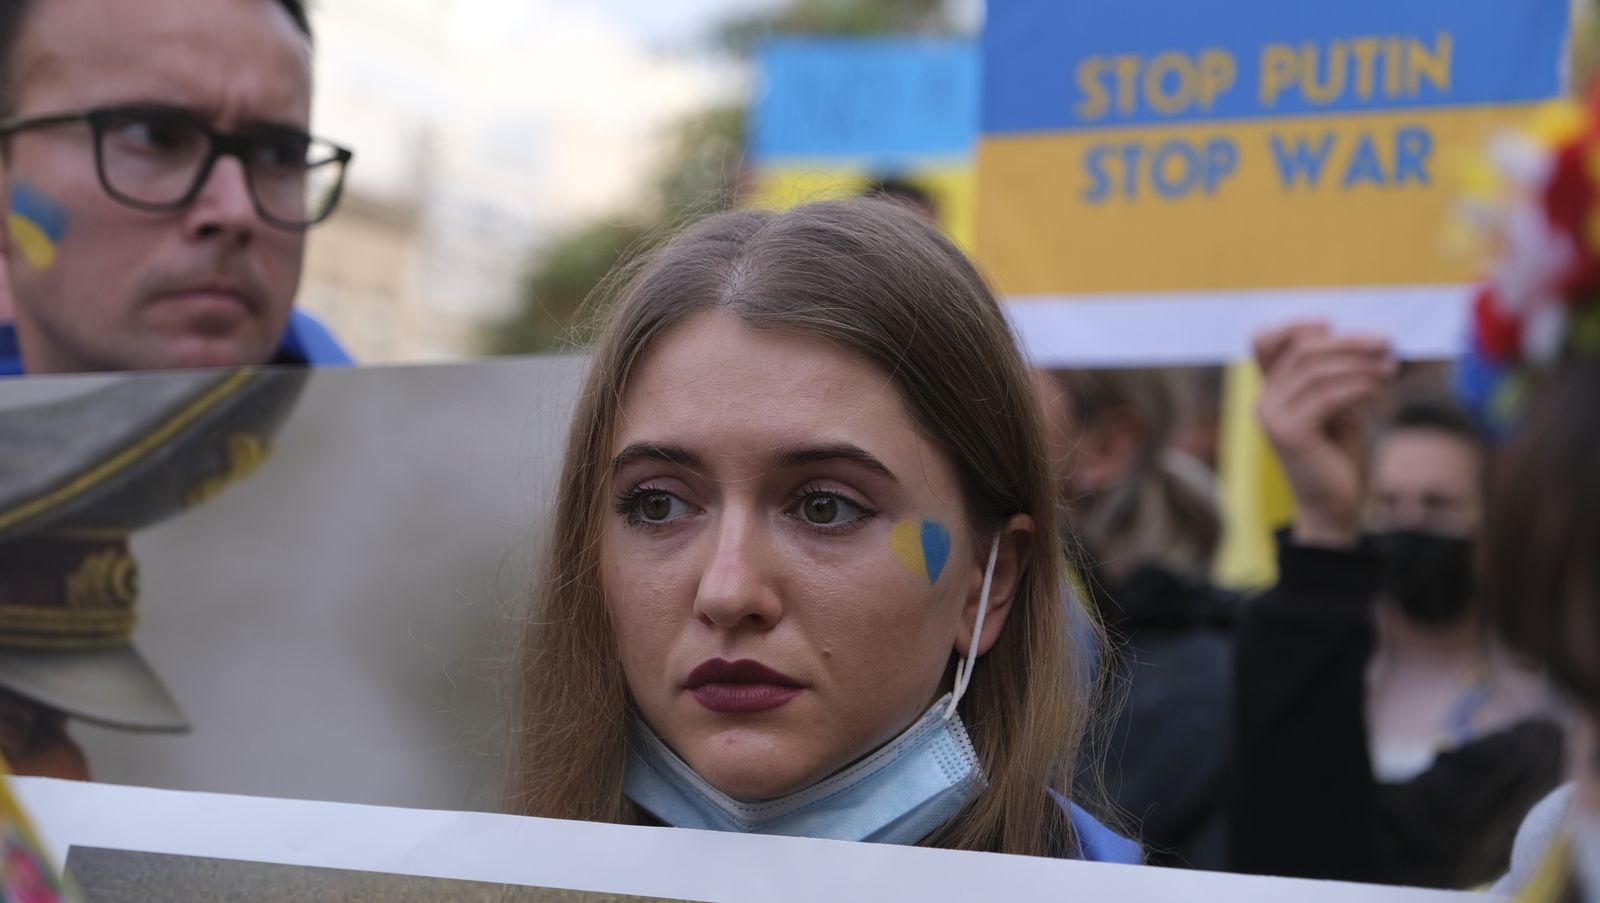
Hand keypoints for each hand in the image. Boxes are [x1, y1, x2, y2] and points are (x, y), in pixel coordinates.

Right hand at [1254, 322, 1394, 548]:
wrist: (1335, 506)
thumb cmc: (1339, 455)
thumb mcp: (1340, 404)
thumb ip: (1338, 374)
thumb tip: (1363, 338)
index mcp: (1271, 391)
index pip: (1264, 341)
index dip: (1296, 325)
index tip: (1336, 326)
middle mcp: (1264, 400)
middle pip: (1303, 350)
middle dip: (1349, 342)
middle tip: (1386, 345)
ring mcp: (1271, 417)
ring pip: (1316, 370)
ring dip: (1360, 365)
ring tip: (1390, 370)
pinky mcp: (1288, 433)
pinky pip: (1327, 396)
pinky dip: (1358, 387)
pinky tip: (1380, 391)